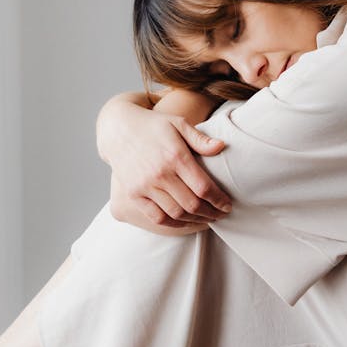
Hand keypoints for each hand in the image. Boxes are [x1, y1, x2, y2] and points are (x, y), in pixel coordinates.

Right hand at [98, 90, 232, 228]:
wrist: (119, 130)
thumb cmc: (154, 125)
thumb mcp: (178, 123)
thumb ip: (200, 139)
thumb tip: (221, 147)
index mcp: (175, 155)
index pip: (203, 187)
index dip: (219, 200)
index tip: (228, 205)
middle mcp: (160, 173)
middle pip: (192, 204)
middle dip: (211, 213)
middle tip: (221, 215)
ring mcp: (145, 185)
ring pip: (176, 213)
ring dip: (195, 220)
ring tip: (207, 219)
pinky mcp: (134, 194)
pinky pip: (157, 217)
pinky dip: (174, 223)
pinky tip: (185, 221)